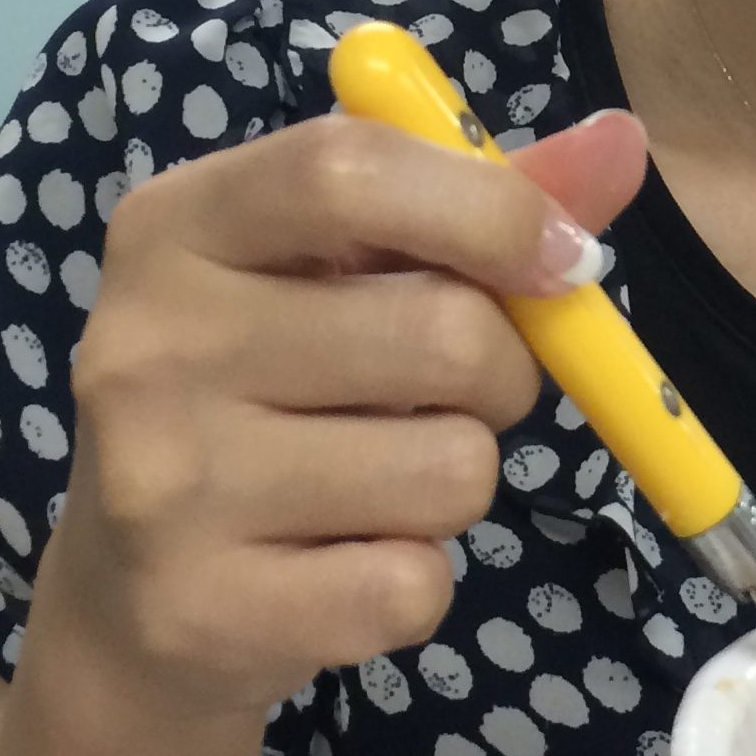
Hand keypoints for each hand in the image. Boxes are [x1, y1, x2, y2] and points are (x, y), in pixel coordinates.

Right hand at [38, 103, 649, 731]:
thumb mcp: (340, 274)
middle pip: (441, 332)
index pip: (348, 170)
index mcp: (175, 227)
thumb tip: (622, 144)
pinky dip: (414, 581)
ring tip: (376, 481)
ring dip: (458, 480)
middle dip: (501, 371)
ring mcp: (162, 486)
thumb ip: (480, 205)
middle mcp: (144, 345)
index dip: (491, 210)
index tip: (565, 259)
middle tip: (451, 396)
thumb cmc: (268, 396)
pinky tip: (337, 564)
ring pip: (451, 470)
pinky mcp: (204, 611)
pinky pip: (412, 585)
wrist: (132, 598)